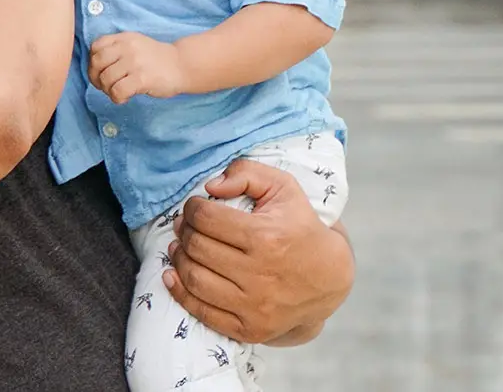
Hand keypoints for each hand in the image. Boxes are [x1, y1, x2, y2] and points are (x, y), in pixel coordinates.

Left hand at [88, 32, 186, 102]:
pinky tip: (125, 97)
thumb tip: (94, 67)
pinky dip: (117, 98)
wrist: (182, 65)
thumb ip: (116, 50)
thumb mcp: (135, 45)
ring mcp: (135, 62)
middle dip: (96, 78)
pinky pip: (117, 91)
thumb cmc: (155, 59)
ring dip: (108, 90)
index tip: (101, 72)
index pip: (95, 47)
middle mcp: (128, 47)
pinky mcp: (142, 78)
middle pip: (97, 63)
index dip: (93, 62)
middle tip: (106, 86)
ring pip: (105, 79)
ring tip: (118, 92)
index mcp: (124, 38)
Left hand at [162, 159, 352, 345]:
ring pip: (195, 279)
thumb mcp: (283, 188)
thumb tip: (210, 186)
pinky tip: (173, 275)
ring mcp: (254, 305)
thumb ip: (246, 173)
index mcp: (265, 236)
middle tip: (185, 226)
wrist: (329, 278)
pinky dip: (180, 293)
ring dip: (179, 259)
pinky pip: (203, 312)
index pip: (206, 218)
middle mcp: (259, 273)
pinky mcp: (250, 329)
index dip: (192, 208)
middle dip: (184, 231)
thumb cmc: (300, 226)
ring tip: (180, 247)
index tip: (194, 207)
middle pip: (197, 247)